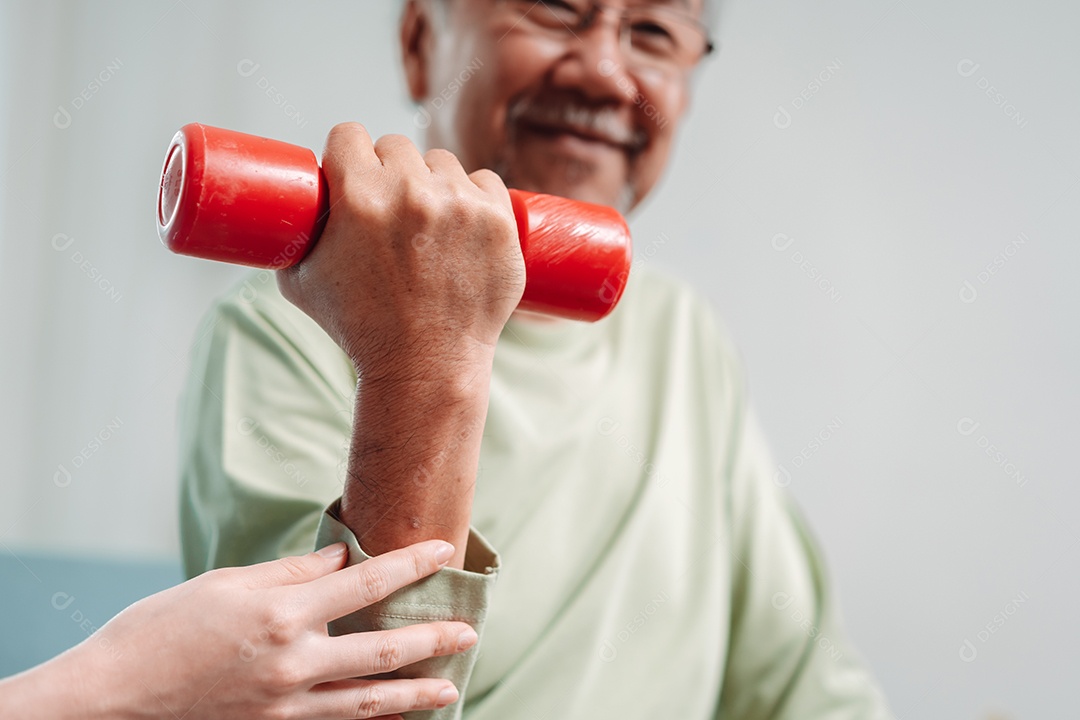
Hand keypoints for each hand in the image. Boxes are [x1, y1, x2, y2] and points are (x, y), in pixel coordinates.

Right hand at [4, 540, 476, 719]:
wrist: (107, 702)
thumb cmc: (157, 631)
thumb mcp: (224, 584)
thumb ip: (291, 572)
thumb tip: (342, 557)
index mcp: (281, 613)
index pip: (366, 583)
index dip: (411, 564)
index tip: (444, 551)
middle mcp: (292, 662)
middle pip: (382, 650)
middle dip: (433, 641)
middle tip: (469, 632)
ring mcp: (286, 706)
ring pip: (369, 700)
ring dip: (416, 693)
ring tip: (451, 687)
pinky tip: (394, 718)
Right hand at [277, 123, 524, 380]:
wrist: (425, 368)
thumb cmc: (360, 329)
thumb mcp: (299, 280)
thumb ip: (294, 234)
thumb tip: (288, 205)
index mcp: (359, 196)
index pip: (349, 135)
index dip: (347, 154)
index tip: (353, 172)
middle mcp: (411, 192)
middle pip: (396, 146)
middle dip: (389, 171)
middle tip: (391, 208)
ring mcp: (461, 205)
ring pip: (442, 163)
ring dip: (434, 183)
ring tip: (428, 225)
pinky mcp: (499, 221)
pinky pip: (486, 181)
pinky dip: (476, 198)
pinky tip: (465, 224)